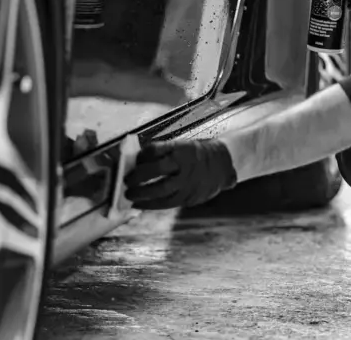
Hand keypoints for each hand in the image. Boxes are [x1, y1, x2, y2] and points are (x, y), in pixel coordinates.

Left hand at [123, 139, 237, 209]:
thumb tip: (137, 162)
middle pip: (155, 170)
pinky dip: (151, 205)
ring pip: (160, 190)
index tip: (133, 160)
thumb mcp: (182, 145)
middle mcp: (184, 164)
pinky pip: (167, 203)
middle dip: (137, 176)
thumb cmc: (197, 153)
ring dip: (141, 194)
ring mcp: (188, 182)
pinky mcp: (190, 196)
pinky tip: (140, 205)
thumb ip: (163, 152)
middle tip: (125, 180)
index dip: (141, 156)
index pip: (155, 150)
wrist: (225, 162)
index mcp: (181, 148)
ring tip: (129, 195)